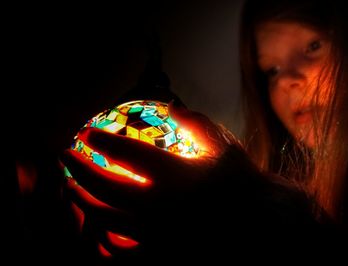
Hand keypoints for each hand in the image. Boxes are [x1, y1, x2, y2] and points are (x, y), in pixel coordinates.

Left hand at [60, 101, 252, 258]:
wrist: (260, 224)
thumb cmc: (240, 180)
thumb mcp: (221, 144)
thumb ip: (194, 122)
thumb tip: (169, 106)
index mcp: (173, 173)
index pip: (123, 152)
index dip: (99, 141)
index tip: (87, 135)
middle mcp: (158, 204)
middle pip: (102, 185)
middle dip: (76, 168)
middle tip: (64, 157)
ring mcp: (155, 234)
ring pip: (103, 219)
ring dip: (80, 201)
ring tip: (70, 189)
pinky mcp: (159, 255)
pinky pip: (119, 252)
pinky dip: (100, 238)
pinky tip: (95, 228)